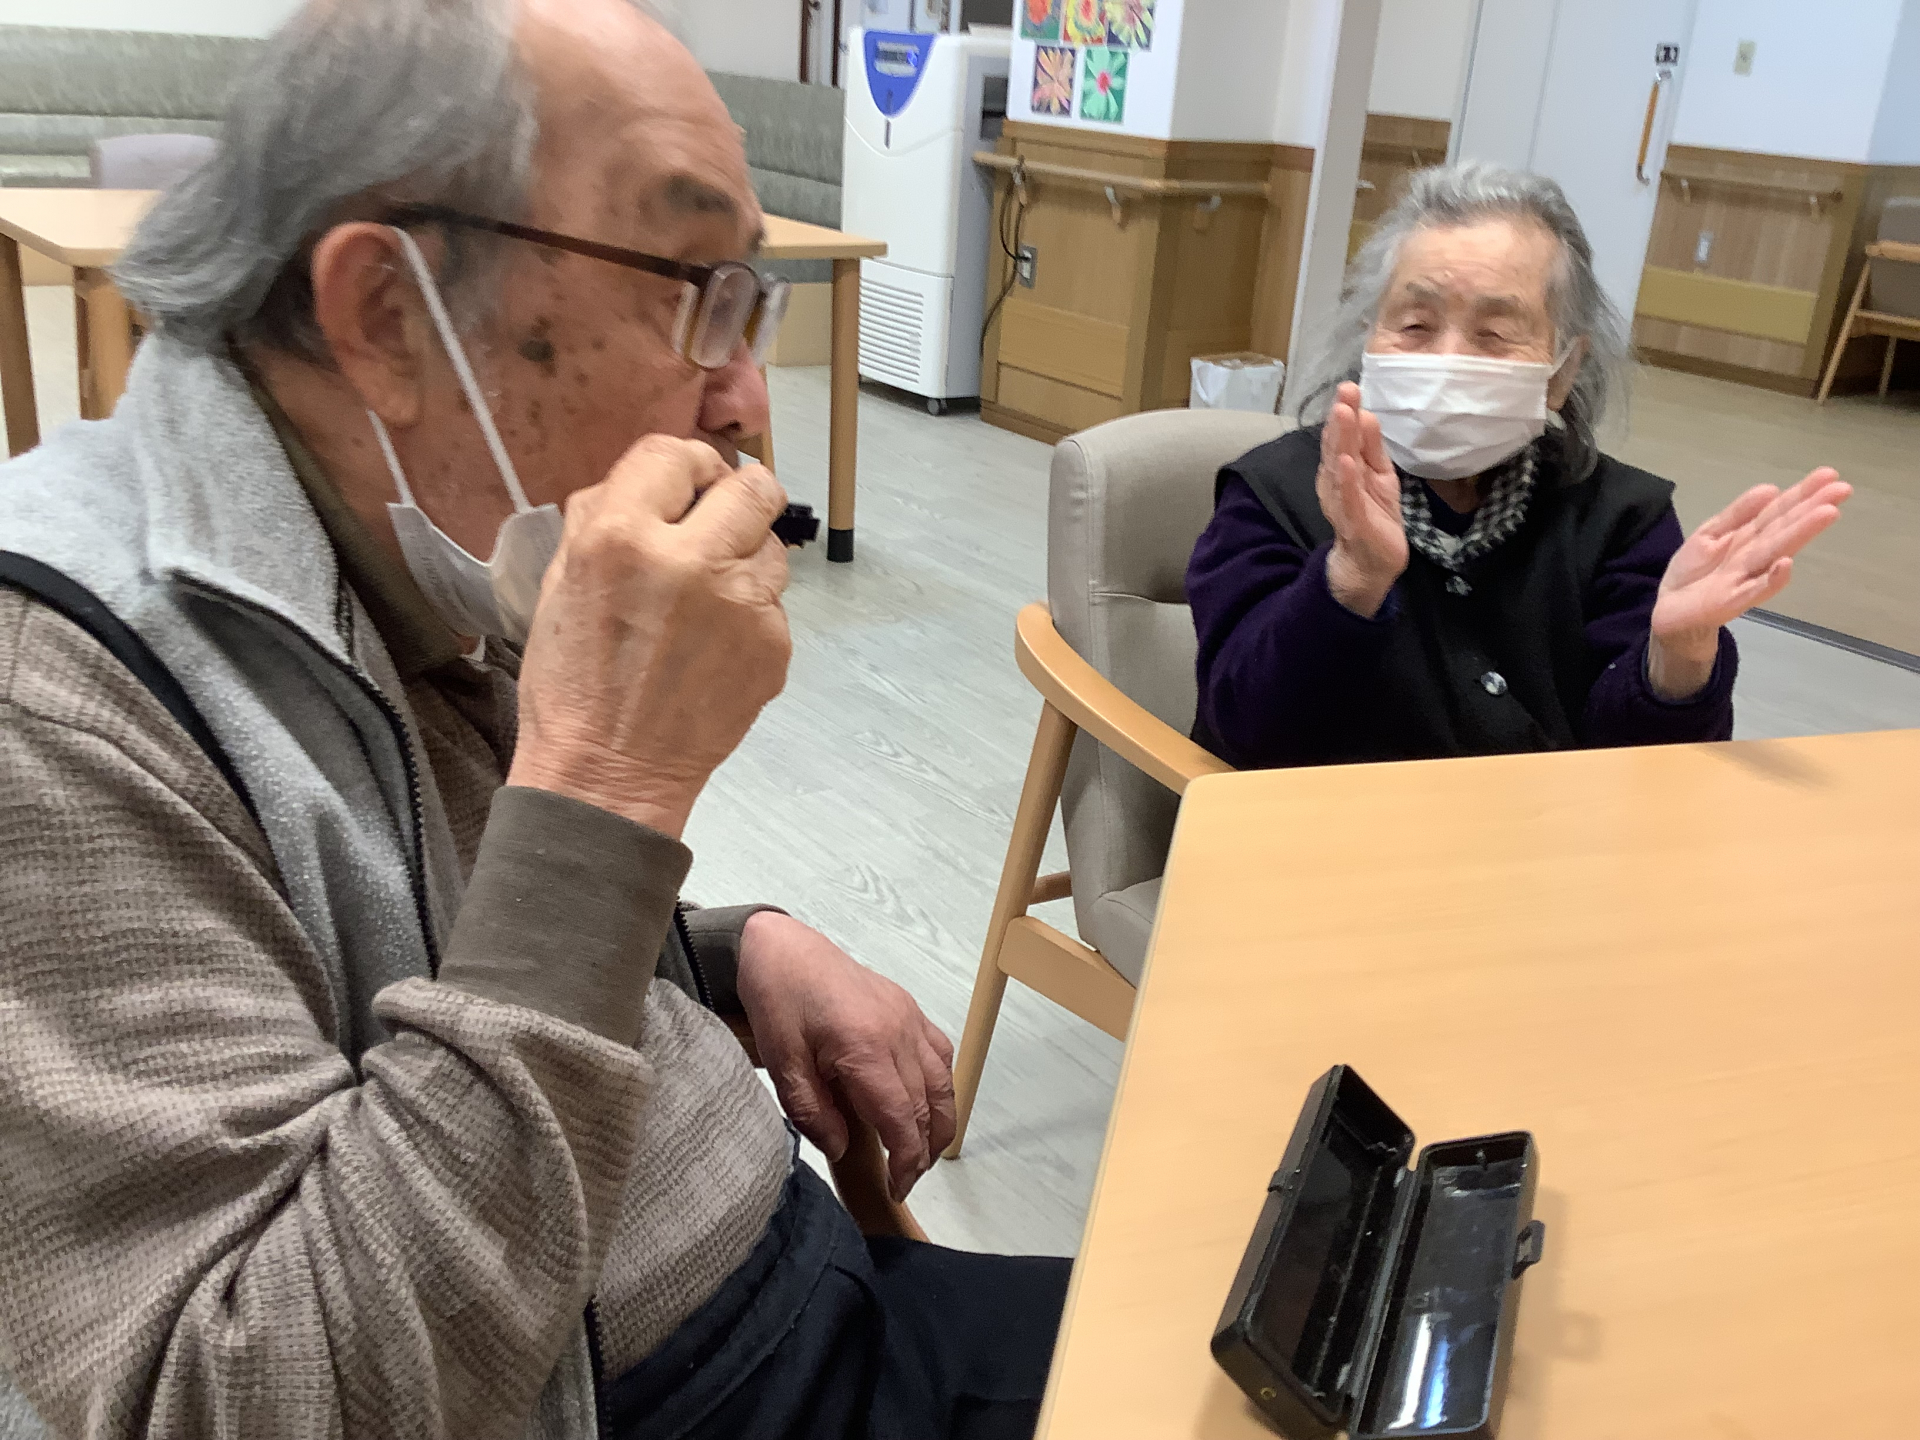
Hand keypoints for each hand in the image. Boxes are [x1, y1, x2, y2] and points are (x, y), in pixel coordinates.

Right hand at [507, 437, 791, 837]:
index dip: (684, 466)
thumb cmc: (573, 680)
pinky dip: (750, 613)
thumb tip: (657, 478)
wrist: (608, 773)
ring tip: (706, 599)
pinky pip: (773, 602)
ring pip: (772, 545)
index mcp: (621, 535)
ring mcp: (742, 604)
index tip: (684, 487)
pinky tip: (713, 646)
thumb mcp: (560, 581)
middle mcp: (690, 559)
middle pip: (754, 486)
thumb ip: (606, 516)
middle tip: (715, 526)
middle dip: (736, 498)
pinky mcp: (774, 644)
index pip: (676, 452)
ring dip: (745, 557)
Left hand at [735, 912, 955, 1201]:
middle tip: (906, 1179)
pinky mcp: (908, 1008)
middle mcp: (899, 1033)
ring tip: (925, 1152)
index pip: (901, 1118)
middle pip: (927, 1104)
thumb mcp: (782, 1064)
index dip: (906, 1159)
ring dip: (940, 1120)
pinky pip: (939, 1052)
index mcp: (866, 1048)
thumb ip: (812, 1112)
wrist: (784, 948)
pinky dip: (941, 1083)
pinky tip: (928, 1102)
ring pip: (943, 1080)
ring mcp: (909, 1018)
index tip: (897, 1187)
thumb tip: (843, 1149)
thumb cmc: (778, 1002)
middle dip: (923, 1149)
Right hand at [1318, 381, 1406, 617]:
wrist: (1374, 563)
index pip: (1343, 436)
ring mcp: (1342, 502)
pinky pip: (1347, 499)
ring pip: (1339, 467)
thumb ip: (1371, 447)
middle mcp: (1336, 482)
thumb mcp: (1378, 475)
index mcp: (1343, 469)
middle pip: (1337, 446)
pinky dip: (1345, 481)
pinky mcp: (1353, 522)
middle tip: (1345, 391)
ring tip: (1343, 415)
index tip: (1349, 387)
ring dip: (1340, 441)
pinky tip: (1346, 462)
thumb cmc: (1375, 515)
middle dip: (1341, 418)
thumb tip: (1366, 413)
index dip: (1346, 412)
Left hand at [1647, 467, 1850, 698]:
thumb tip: (1771, 488)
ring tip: (1827, 513)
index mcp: (1748, 536)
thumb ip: (1738, 513)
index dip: (1802, 493)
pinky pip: (1754, 590)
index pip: (1778, 511)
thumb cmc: (1695, 572)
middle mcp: (1753, 555)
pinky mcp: (1731, 601)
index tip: (1830, 475)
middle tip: (1843, 489)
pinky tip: (1786, 564)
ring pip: (1775, 552)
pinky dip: (1771, 580)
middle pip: (1783, 529)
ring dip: (1801, 534)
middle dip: (1811, 509)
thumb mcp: (1711, 533)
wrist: (1669, 610)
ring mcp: (1745, 578)